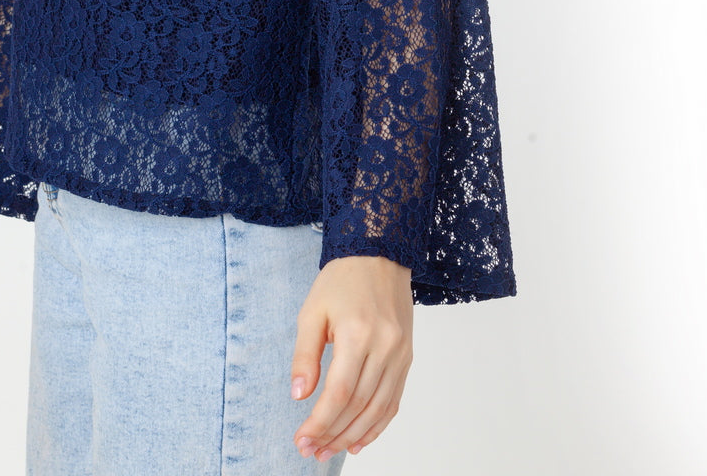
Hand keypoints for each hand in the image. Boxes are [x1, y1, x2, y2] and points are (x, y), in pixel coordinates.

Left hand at [290, 255, 413, 459]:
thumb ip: (304, 354)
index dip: (320, 422)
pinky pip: (394, 401)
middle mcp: (385, 346)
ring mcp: (400, 354)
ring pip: (378, 409)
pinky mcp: (407, 357)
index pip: (339, 393)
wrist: (379, 254)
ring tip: (330, 451)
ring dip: (353, 436)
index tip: (302, 439)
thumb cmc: (341, 280)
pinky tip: (359, 440)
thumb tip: (299, 395)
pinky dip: (377, 425)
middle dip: (333, 434)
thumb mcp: (312, 310)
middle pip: (359, 405)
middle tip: (311, 452)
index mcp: (358, 333)